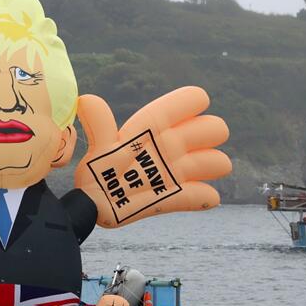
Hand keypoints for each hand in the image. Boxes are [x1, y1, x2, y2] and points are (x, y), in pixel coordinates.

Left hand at [75, 86, 230, 227]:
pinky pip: (205, 197)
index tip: (187, 111)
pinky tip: (182, 195)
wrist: (94, 204)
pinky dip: (204, 197)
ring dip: (211, 166)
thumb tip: (86, 100)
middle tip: (180, 150)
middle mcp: (172, 145)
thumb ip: (99, 124)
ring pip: (219, 162)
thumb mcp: (100, 147)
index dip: (194, 102)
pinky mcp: (177, 197)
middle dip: (209, 135)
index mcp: (156, 126)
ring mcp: (177, 171)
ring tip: (181, 175)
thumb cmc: (97, 171)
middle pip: (216, 129)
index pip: (190, 101)